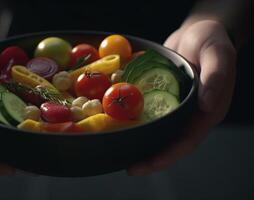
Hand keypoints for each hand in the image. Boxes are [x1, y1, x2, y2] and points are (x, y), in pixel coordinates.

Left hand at [127, 20, 235, 174]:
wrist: (197, 32)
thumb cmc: (211, 40)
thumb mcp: (217, 53)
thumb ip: (216, 76)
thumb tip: (208, 104)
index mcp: (207, 112)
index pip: (186, 141)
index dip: (166, 156)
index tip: (145, 165)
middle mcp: (190, 115)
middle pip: (170, 142)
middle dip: (150, 157)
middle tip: (128, 167)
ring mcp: (176, 108)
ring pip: (158, 131)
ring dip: (141, 142)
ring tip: (120, 151)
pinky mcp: (163, 98)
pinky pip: (149, 114)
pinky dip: (136, 121)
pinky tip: (120, 125)